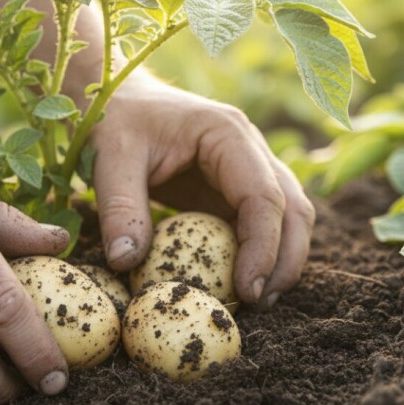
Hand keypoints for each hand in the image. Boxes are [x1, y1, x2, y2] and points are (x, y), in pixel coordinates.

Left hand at [92, 76, 314, 308]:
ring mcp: (248, 170)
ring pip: (288, 218)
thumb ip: (119, 207)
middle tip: (261, 304)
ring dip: (280, 261)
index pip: (264, 195)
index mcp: (227, 133)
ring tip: (257, 302)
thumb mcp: (111, 157)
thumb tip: (125, 263)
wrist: (119, 100)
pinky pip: (261, 225)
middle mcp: (250, 149)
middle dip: (285, 260)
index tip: (248, 291)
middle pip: (293, 208)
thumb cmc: (116, 120)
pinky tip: (240, 285)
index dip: (263, 247)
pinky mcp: (234, 190)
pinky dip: (259, 256)